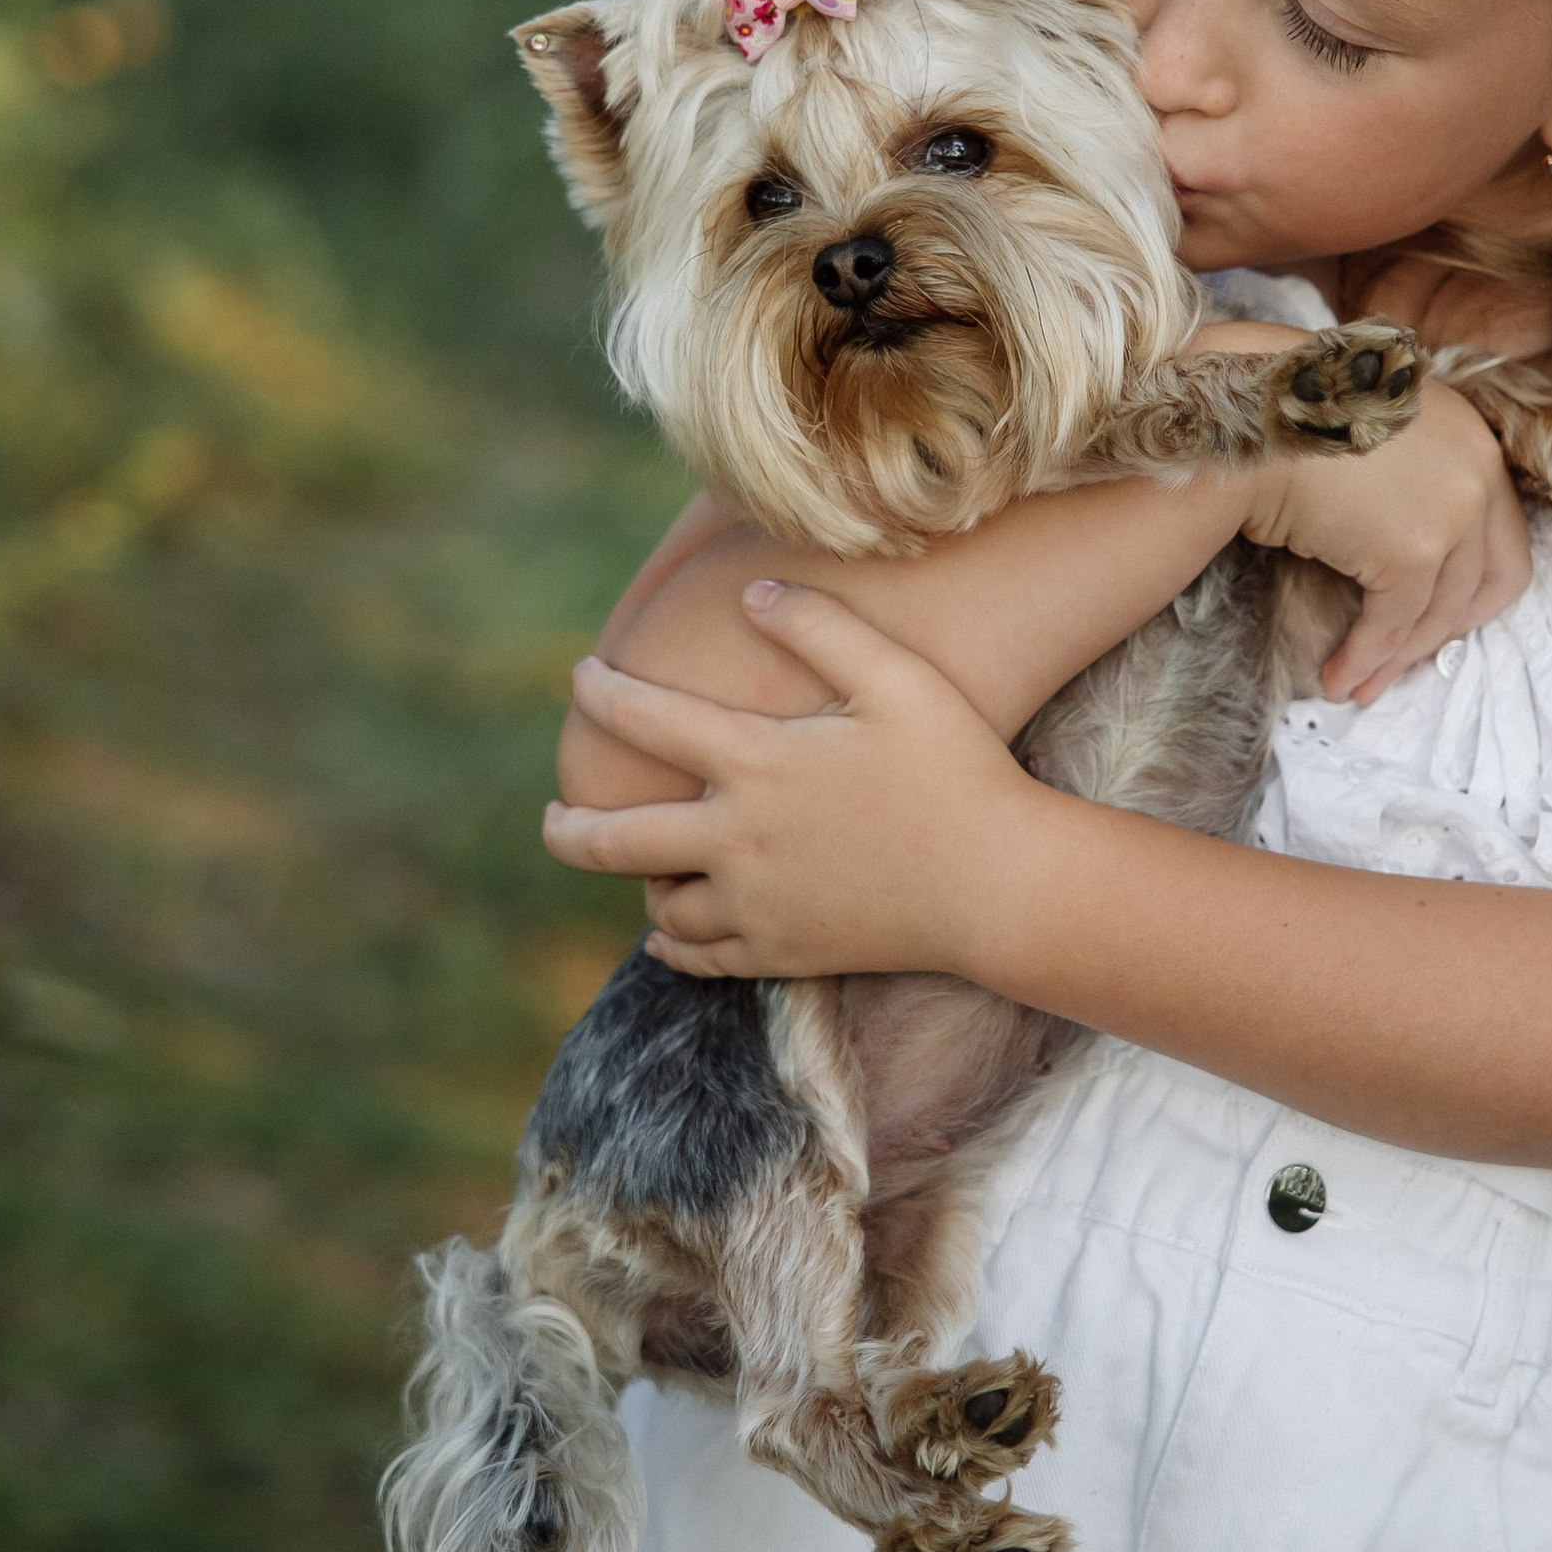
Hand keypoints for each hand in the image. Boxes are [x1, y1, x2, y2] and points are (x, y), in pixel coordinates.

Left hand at [540, 583, 1041, 978]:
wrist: (1000, 884)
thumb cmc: (957, 769)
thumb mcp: (899, 679)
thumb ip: (821, 626)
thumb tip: (752, 593)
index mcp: (757, 763)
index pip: (644, 720)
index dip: (600, 694)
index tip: (580, 679)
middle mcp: (740, 840)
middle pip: (612, 842)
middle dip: (566, 829)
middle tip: (551, 816)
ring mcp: (759, 904)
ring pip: (659, 906)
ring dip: (639, 883)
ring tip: (640, 865)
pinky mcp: (785, 951)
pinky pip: (700, 958)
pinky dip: (673, 943)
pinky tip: (670, 930)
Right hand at [1241, 382, 1529, 705]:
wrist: (1248, 412)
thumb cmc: (1291, 419)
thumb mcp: (1375, 434)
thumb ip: (1409, 478)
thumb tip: (1397, 549)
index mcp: (1473, 439)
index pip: (1501, 536)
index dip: (1469, 590)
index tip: (1432, 619)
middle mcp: (1479, 471)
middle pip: (1486, 581)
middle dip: (1440, 633)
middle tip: (1400, 662)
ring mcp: (1453, 510)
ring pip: (1439, 611)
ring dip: (1396, 658)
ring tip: (1359, 682)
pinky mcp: (1413, 550)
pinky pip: (1394, 622)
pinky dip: (1367, 657)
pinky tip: (1339, 675)